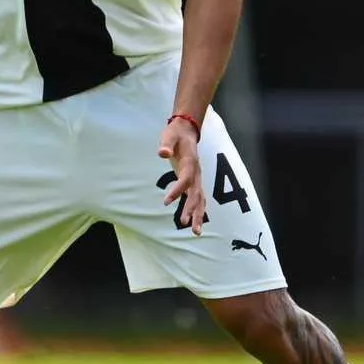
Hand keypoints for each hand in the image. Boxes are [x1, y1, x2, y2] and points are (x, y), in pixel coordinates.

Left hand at [158, 117, 205, 234]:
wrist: (187, 130)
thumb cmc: (176, 134)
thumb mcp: (169, 135)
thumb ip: (166, 144)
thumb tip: (162, 153)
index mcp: (190, 162)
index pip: (185, 180)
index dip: (177, 191)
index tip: (166, 201)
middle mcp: (196, 172)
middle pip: (196, 194)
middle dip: (192, 209)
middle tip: (185, 224)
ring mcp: (197, 178)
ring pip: (200, 200)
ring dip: (198, 215)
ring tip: (195, 232)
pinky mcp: (194, 181)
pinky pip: (198, 199)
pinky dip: (197, 211)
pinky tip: (193, 223)